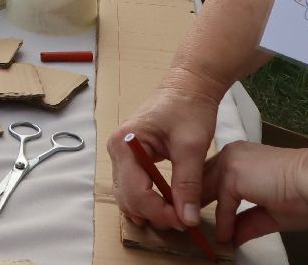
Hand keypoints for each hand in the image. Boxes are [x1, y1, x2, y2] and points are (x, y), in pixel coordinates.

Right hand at [110, 70, 224, 230]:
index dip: (159, 212)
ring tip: (176, 216)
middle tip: (183, 221)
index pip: (135, 191)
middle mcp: (116, 150)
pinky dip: (148, 201)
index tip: (185, 222)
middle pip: (127, 196)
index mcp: (125, 143)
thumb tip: (187, 220)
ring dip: (149, 211)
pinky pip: (134, 186)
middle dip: (154, 214)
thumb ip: (187, 184)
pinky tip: (166, 206)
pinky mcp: (131, 157)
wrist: (189, 85)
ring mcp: (121, 154)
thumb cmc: (189, 108)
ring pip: (127, 195)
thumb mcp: (191, 146)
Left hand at [203, 141, 307, 244]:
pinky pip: (222, 204)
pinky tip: (224, 236)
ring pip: (206, 190)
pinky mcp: (234, 174)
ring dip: (200, 212)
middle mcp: (232, 155)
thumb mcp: (270, 213)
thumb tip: (233, 238)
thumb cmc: (307, 194)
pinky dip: (222, 222)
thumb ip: (247, 222)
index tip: (198, 218)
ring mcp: (231, 163)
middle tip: (188, 226)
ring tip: (196, 232)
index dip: (204, 199)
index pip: (212, 178)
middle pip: (203, 181)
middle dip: (193, 203)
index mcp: (241, 159)